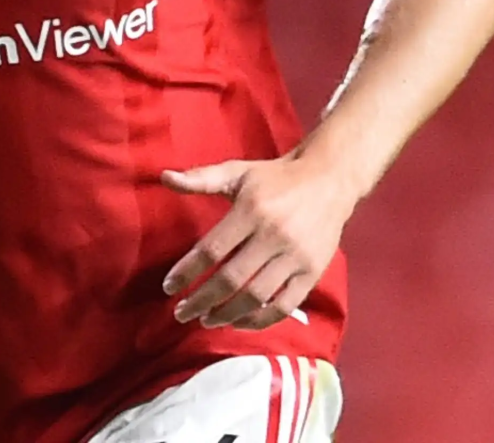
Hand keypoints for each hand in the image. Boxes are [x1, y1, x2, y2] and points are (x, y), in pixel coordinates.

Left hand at [159, 157, 353, 330]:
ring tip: (206, 320)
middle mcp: (274, 235)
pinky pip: (284, 306)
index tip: (168, 287)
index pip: (212, 249)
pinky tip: (239, 322)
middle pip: (231, 279)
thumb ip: (201, 178)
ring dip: (227, 315)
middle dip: (201, 301)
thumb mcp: (237, 171)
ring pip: (256, 297)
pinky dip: (259, 320)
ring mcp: (296, 257)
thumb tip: (164, 178)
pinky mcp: (312, 273)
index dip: (187, 272)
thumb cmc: (275, 178)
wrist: (329, 180)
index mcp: (251, 210)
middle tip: (181, 313)